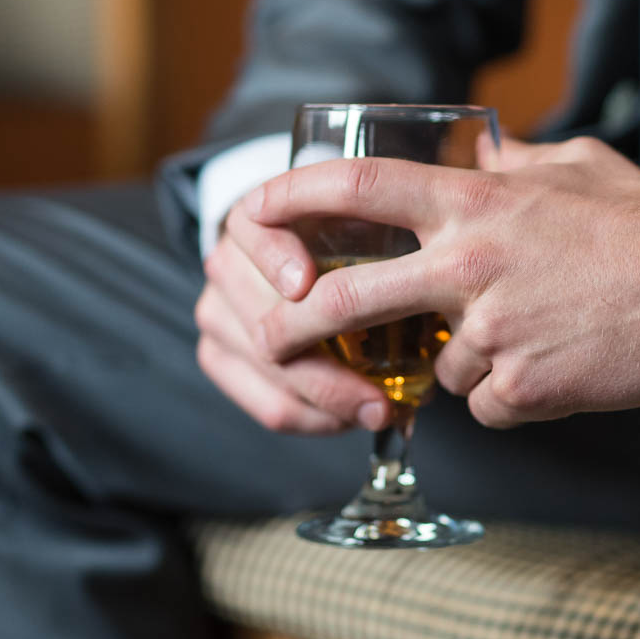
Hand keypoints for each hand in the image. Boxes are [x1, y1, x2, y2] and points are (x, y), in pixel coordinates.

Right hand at [195, 220, 394, 434]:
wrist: (292, 246)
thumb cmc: (344, 235)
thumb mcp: (364, 222)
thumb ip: (379, 235)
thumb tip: (424, 282)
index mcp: (255, 220)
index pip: (257, 236)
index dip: (277, 258)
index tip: (305, 283)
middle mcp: (227, 264)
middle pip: (265, 325)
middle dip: (327, 372)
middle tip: (383, 399)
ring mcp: (215, 311)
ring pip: (270, 373)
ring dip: (331, 402)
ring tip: (381, 410)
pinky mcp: (215, 354)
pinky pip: (266, 404)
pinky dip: (313, 418)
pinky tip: (349, 419)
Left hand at [226, 134, 639, 428]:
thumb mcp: (571, 165)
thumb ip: (514, 163)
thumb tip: (484, 153)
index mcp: (473, 201)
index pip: (354, 188)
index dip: (289, 199)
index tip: (252, 214)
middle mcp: (467, 264)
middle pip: (340, 303)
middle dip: (288, 329)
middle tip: (273, 341)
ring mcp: (490, 332)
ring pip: (434, 366)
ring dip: (465, 363)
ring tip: (535, 337)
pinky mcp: (520, 389)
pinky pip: (487, 405)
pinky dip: (511, 397)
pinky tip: (557, 367)